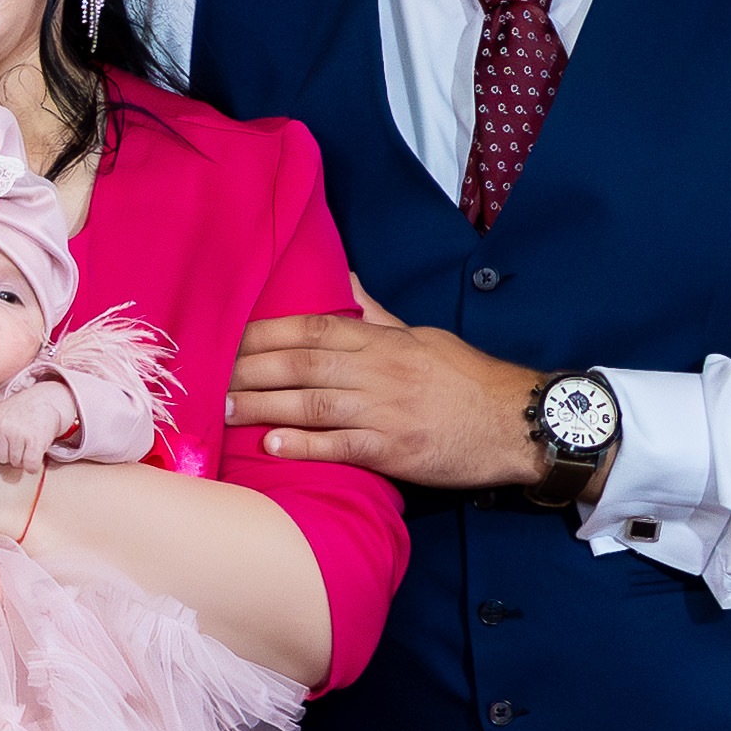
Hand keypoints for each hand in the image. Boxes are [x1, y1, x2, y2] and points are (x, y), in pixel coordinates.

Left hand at [0, 386, 76, 473]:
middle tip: (18, 444)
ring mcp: (18, 433)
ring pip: (16, 463)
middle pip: (0, 459)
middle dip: (10, 456)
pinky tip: (36, 455)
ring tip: (28, 444)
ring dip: (23, 459)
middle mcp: (2, 426)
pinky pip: (30, 465)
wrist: (48, 399)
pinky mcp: (35, 440)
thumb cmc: (21, 411)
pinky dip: (34, 466)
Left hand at [225, 310, 544, 490]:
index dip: (267, 332)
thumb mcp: (423, 336)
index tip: (230, 337)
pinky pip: (342, 446)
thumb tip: (342, 279)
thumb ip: (375, 314)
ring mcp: (387, 412)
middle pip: (303, 363)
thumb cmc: (468, 380)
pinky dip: (305, 446)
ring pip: (313, 403)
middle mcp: (380, 372)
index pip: (314, 327)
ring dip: (264, 406)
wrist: (519, 422)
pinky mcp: (396, 451)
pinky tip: (271, 446)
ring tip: (226, 409)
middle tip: (212, 376)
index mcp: (384, 342)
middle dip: (251, 368)